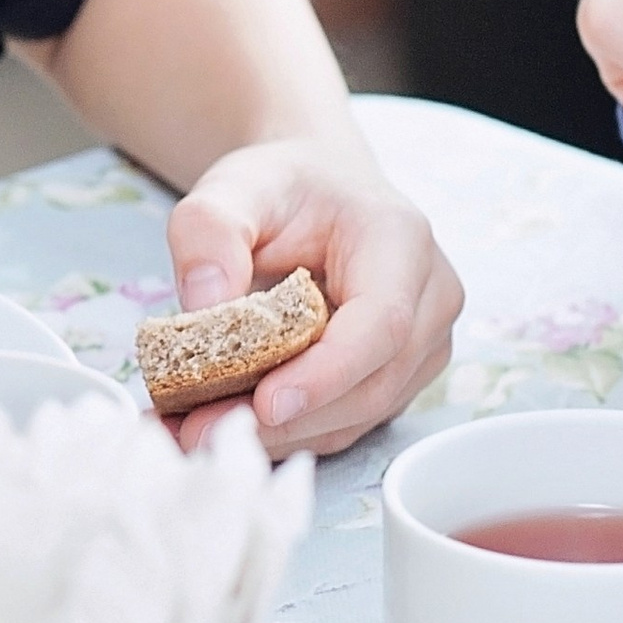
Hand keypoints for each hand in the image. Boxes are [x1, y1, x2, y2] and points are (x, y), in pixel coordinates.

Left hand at [161, 142, 459, 457]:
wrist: (316, 189)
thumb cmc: (283, 188)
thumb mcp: (232, 186)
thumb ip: (208, 230)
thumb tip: (203, 303)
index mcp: (400, 240)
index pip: (381, 322)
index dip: (328, 373)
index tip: (265, 403)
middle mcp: (429, 297)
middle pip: (373, 383)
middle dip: (287, 419)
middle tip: (197, 430)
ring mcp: (422, 343)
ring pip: (360, 414)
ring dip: (280, 435)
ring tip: (192, 432)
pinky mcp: (398, 376)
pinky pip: (347, 420)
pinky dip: (286, 433)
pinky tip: (223, 425)